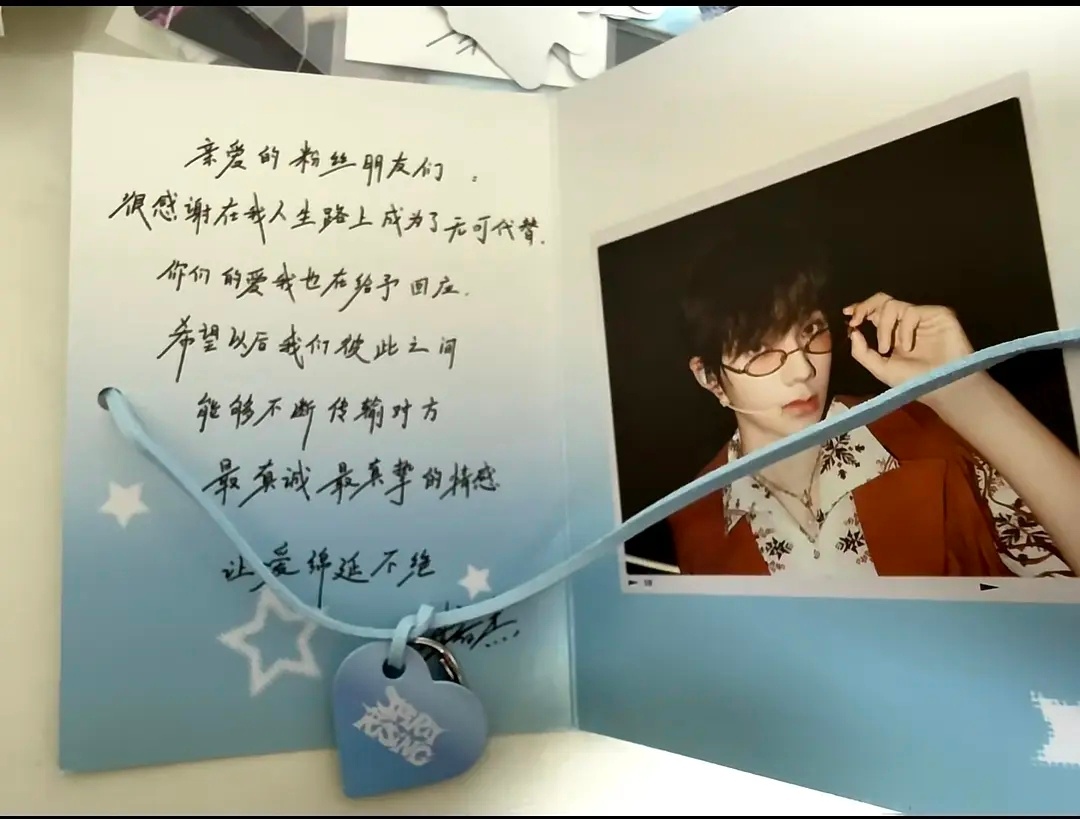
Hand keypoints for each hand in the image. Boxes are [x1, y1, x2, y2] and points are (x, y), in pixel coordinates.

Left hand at [843, 292, 974, 393]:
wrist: (943, 387)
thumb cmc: (914, 380)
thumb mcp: (881, 369)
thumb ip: (862, 352)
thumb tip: (852, 331)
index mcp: (892, 331)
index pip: (874, 311)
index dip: (861, 308)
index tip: (847, 313)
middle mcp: (906, 321)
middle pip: (882, 300)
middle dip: (865, 307)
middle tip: (857, 320)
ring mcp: (922, 316)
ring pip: (892, 305)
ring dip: (884, 328)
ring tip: (887, 349)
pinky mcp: (938, 313)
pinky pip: (910, 312)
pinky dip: (903, 330)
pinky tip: (908, 346)